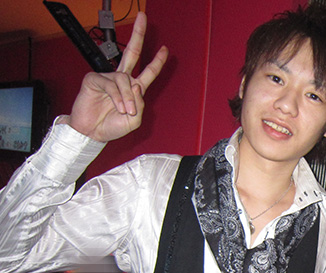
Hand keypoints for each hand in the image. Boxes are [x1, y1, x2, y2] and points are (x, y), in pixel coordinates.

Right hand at [65, 12, 168, 141]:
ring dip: (127, 98)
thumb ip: (141, 104)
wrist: (92, 133)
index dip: (157, 61)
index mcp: (133, 88)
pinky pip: (111, 84)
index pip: (148, 71)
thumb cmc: (111, 127)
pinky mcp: (94, 79)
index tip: (165, 49)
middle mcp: (122, 80)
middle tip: (143, 17)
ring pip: (124, 80)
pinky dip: (117, 97)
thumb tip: (136, 86)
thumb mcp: (135, 120)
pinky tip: (117, 106)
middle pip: (132, 53)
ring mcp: (108, 78)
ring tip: (125, 111)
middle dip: (138, 35)